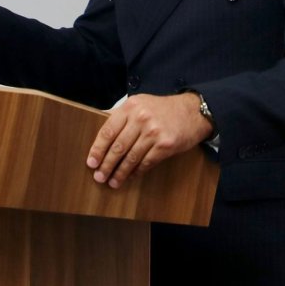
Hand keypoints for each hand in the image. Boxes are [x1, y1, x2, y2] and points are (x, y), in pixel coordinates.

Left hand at [86, 93, 213, 188]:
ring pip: (131, 157)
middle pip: (118, 147)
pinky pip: (146, 162)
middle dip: (107, 165)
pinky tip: (131, 176)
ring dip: (120, 172)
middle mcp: (141, 118)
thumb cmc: (162, 109)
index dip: (98, 149)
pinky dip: (137, 172)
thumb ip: (121, 115)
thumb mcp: (140, 103)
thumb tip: (99, 127)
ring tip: (113, 182)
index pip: (108, 131)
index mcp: (131, 106)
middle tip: (99, 177)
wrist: (192, 111)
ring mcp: (154, 132)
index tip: (91, 162)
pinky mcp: (165, 145)